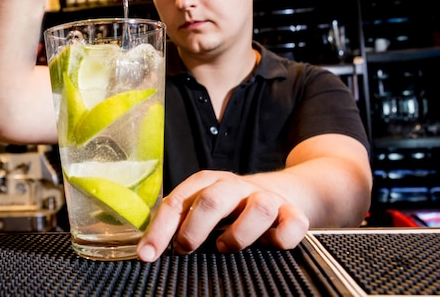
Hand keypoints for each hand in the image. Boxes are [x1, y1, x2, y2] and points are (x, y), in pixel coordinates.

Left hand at [136, 170, 309, 261]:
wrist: (279, 191)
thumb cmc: (231, 207)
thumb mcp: (202, 207)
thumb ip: (180, 221)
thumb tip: (149, 248)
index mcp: (207, 184)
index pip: (177, 202)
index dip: (160, 230)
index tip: (148, 255)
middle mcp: (235, 187)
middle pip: (212, 199)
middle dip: (194, 229)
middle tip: (186, 248)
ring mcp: (265, 198)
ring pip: (258, 208)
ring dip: (239, 234)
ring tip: (227, 246)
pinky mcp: (292, 212)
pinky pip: (293, 223)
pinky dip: (283, 237)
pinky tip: (271, 244)